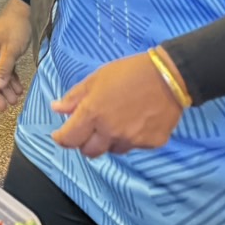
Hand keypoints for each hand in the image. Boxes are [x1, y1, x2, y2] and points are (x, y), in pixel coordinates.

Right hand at [0, 0, 30, 110]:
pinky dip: (12, 80)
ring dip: (6, 88)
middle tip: (4, 107)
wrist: (27, 11)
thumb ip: (3, 68)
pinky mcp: (6, 54)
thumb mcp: (10, 48)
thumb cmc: (15, 26)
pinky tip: (18, 89)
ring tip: (14, 100)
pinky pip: (7, 71)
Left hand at [51, 50, 185, 156]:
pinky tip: (136, 121)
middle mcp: (111, 131)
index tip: (59, 135)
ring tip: (116, 120)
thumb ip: (75, 97)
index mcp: (93, 113)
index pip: (70, 139)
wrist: (168, 77)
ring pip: (112, 150)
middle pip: (89, 152)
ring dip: (108, 141)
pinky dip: (130, 138)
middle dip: (84, 142)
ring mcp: (132, 140)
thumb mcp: (96, 78)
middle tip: (88, 129)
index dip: (62, 138)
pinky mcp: (151, 144)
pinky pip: (134, 146)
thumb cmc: (129, 72)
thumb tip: (56, 108)